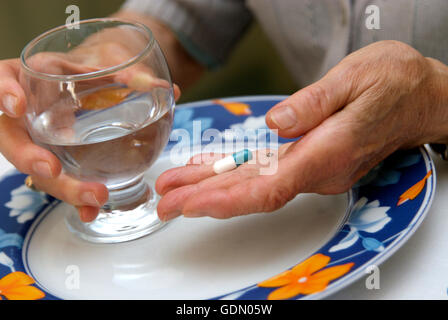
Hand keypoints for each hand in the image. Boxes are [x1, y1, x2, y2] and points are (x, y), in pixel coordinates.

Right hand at [0, 40, 180, 221]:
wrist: (70, 92)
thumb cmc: (72, 78)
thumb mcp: (90, 70)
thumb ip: (121, 76)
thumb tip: (164, 87)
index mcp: (24, 83)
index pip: (1, 80)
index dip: (3, 92)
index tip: (17, 106)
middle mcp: (21, 117)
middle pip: (12, 141)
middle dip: (30, 157)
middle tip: (53, 169)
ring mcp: (34, 143)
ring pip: (36, 170)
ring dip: (62, 187)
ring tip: (95, 198)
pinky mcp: (51, 163)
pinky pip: (59, 183)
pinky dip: (74, 199)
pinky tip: (91, 211)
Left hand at [156, 40, 447, 219]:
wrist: (419, 97)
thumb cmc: (394, 83)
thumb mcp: (356, 77)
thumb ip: (315, 104)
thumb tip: (276, 123)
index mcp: (328, 152)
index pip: (271, 188)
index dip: (228, 200)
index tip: (192, 205)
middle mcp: (318, 169)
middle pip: (253, 192)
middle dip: (205, 198)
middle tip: (165, 201)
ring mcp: (313, 168)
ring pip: (254, 183)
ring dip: (211, 186)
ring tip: (173, 187)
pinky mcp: (309, 159)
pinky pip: (265, 171)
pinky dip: (233, 171)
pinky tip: (206, 170)